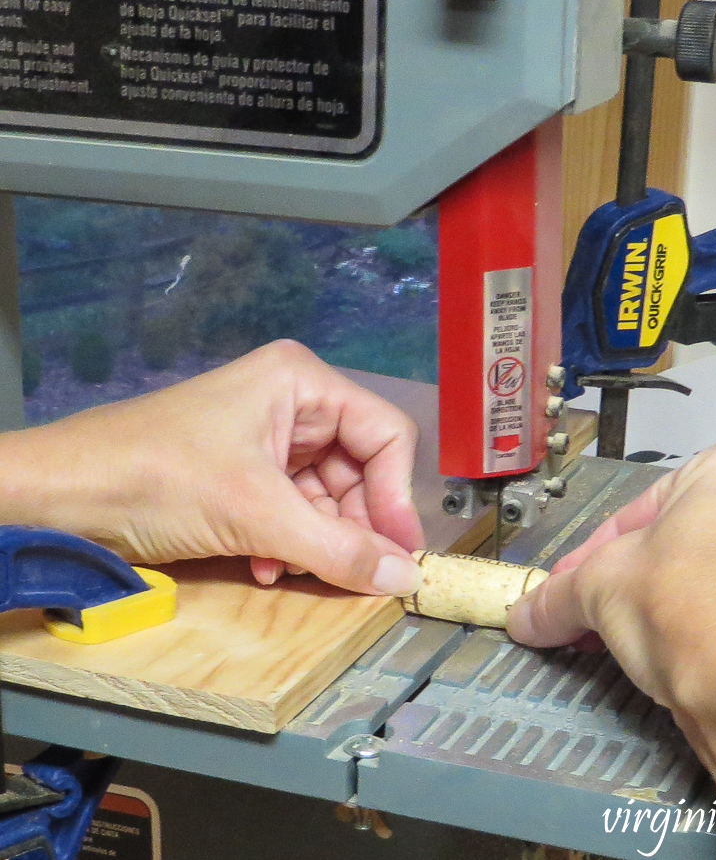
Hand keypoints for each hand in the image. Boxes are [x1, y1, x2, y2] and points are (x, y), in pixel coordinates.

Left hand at [0, 340, 424, 595]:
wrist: (61, 495)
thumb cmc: (157, 478)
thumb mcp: (256, 514)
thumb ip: (338, 549)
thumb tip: (406, 580)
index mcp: (302, 383)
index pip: (385, 436)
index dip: (396, 496)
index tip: (399, 552)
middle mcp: (293, 404)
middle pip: (358, 471)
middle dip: (351, 525)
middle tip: (352, 573)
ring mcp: (267, 438)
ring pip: (326, 497)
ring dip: (315, 541)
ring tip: (289, 568)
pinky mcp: (244, 472)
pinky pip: (292, 509)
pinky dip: (286, 542)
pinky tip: (263, 566)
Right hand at [506, 437, 715, 708]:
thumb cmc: (684, 605)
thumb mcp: (599, 586)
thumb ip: (558, 594)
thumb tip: (524, 615)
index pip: (644, 508)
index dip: (595, 551)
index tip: (571, 582)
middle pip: (685, 535)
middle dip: (635, 574)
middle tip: (596, 607)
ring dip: (671, 596)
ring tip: (630, 633)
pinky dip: (714, 618)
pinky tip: (677, 649)